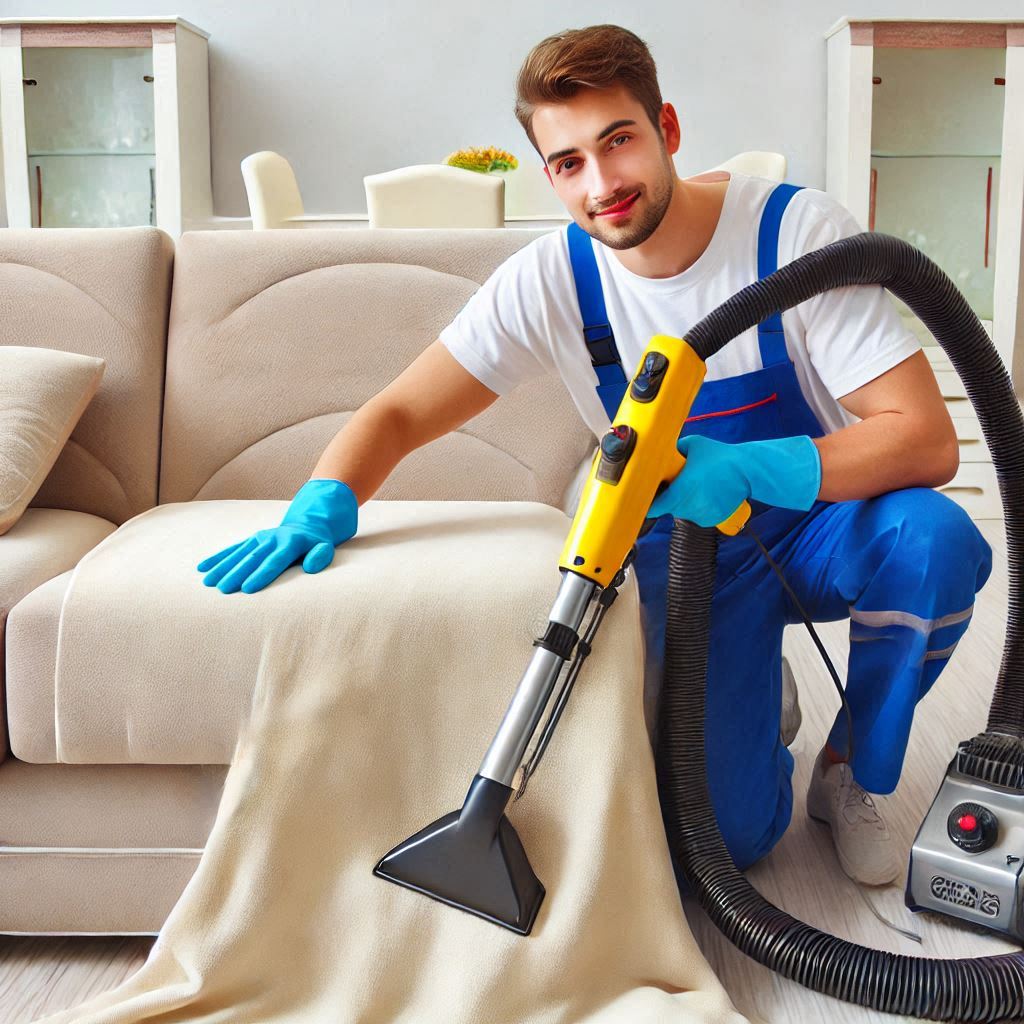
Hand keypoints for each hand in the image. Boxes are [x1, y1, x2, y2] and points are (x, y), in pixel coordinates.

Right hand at [197, 478, 358, 593]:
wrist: (307, 525)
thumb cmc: (317, 544)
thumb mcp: (325, 547)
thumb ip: (320, 556)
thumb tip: (310, 568)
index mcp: (290, 543)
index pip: (274, 561)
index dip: (261, 575)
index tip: (247, 588)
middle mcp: (271, 539)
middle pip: (252, 559)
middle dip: (236, 574)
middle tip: (223, 589)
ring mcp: (259, 538)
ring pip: (238, 554)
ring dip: (223, 567)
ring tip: (208, 582)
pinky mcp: (251, 540)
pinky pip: (232, 549)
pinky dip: (217, 558)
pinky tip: (202, 568)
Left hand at [646, 434, 820, 527]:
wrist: (748, 470)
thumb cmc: (720, 456)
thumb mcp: (692, 444)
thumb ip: (672, 449)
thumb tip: (658, 451)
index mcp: (680, 492)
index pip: (652, 508)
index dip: (646, 503)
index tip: (644, 497)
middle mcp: (689, 508)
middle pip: (668, 507)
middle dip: (669, 496)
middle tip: (678, 481)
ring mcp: (701, 516)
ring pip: (683, 510)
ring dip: (685, 501)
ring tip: (698, 485)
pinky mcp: (712, 520)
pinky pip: (697, 514)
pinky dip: (698, 506)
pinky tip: (707, 492)